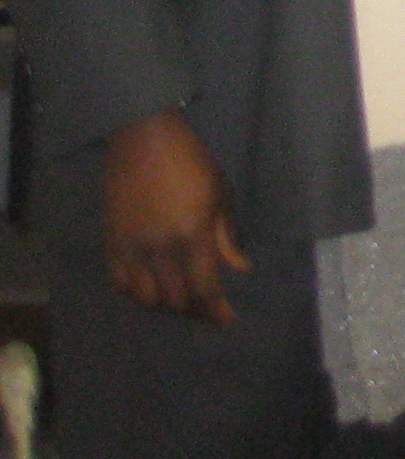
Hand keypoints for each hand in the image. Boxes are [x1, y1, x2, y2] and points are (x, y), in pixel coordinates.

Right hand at [103, 111, 247, 323]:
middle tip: (207, 309)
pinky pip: (120, 283)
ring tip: (180, 300)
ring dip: (164, 304)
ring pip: (145, 298)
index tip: (227, 318)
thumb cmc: (191, 162)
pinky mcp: (111, 243)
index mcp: (192, 233)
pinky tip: (151, 289)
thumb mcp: (220, 194)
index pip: (204, 287)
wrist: (143, 140)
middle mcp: (159, 247)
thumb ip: (226, 237)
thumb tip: (239, 268)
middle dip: (193, 310)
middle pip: (174, 299)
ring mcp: (131, 247)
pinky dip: (136, 293)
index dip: (216, 309)